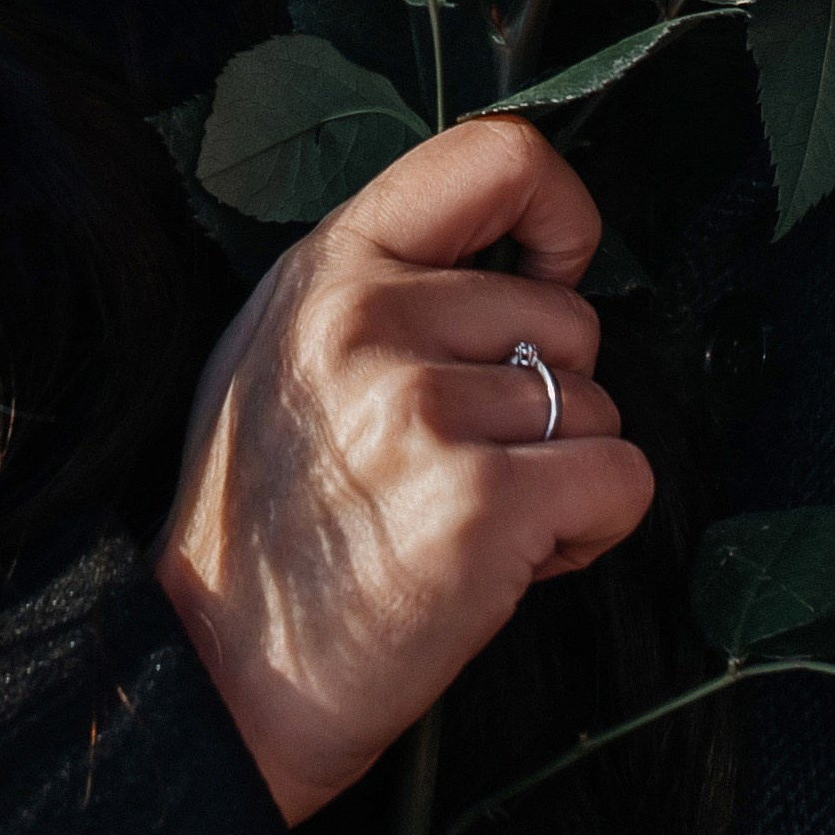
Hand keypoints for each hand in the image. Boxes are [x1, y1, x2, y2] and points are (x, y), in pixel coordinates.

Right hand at [154, 113, 652, 821]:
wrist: (214, 680)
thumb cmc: (261, 527)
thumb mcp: (282, 353)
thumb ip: (383, 285)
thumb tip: (514, 250)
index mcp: (328, 266)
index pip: (494, 154)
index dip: (562, 210)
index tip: (556, 266)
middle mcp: (369, 317)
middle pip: (570, 317)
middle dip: (547, 401)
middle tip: (461, 472)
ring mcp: (423, 407)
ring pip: (599, 407)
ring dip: (561, 477)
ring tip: (464, 526)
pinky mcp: (479, 502)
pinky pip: (620, 480)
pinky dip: (590, 532)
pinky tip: (503, 565)